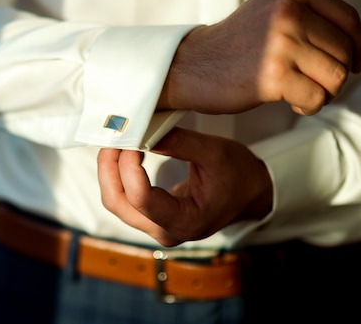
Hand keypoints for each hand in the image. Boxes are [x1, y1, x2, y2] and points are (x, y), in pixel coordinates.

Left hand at [97, 128, 272, 246]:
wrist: (251, 193)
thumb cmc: (238, 174)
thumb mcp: (213, 151)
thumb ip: (177, 142)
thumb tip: (142, 129)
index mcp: (186, 221)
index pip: (141, 198)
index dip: (128, 167)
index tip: (131, 138)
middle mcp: (166, 231)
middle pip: (119, 204)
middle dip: (109, 168)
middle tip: (114, 137)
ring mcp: (157, 228)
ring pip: (116, 203)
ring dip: (110, 171)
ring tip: (117, 142)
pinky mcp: (152, 219)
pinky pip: (124, 200)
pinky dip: (118, 175)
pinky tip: (123, 153)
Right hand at [158, 0, 360, 115]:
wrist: (191, 66)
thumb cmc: (236, 44)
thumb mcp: (274, 15)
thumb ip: (318, 19)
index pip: (349, 19)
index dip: (356, 46)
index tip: (348, 63)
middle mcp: (289, 11)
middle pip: (345, 51)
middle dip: (336, 74)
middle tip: (313, 83)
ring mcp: (281, 43)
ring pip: (336, 76)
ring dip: (325, 92)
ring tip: (302, 93)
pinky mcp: (273, 76)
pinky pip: (317, 98)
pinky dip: (310, 106)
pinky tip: (291, 103)